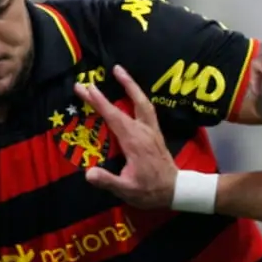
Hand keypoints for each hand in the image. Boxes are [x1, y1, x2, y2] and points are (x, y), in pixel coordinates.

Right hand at [77, 66, 178, 208]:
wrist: (175, 190)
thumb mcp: (127, 190)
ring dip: (130, 85)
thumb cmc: (150, 191)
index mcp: (134, 142)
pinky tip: (133, 91)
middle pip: (122, 106)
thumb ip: (108, 181)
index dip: (99, 102)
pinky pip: (146, 108)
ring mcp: (151, 130)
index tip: (85, 88)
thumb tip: (88, 174)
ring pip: (141, 101)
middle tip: (87, 82)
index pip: (113, 117)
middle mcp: (143, 131)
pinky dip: (138, 96)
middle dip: (103, 94)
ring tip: (118, 69)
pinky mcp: (155, 132)